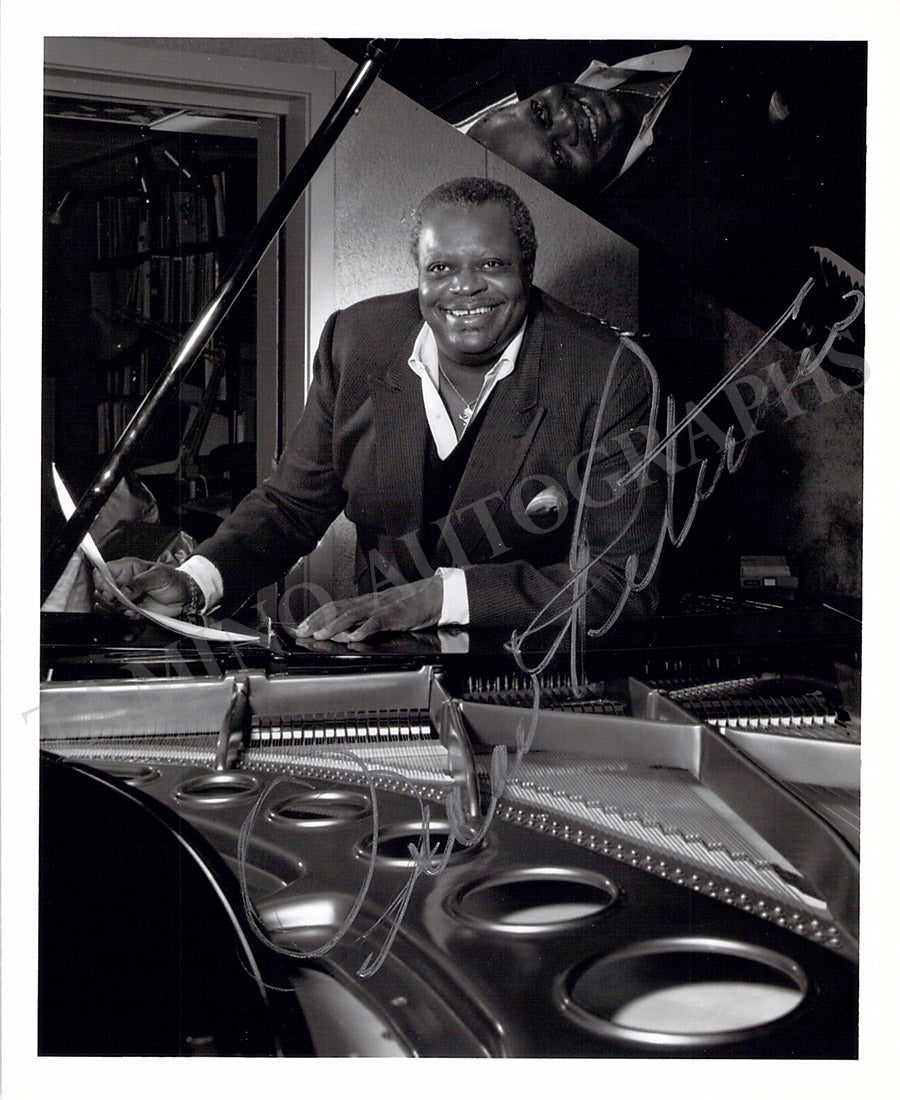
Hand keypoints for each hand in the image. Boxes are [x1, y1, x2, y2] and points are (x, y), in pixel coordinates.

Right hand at [93, 558, 191, 618]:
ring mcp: (126, 599)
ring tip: (133, 610)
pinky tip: (135, 618)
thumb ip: (139, 582)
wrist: (186, 597)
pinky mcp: (132, 612)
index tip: (110, 593)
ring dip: (118, 612)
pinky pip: (121, 619)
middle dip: (109, 601)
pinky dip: (126, 622)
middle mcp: (122, 584)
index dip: (102, 583)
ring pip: (109, 608)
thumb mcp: (158, 576)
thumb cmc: (174, 580)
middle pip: (101, 593)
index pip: (102, 573)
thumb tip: (123, 591)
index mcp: (126, 569)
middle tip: (124, 604)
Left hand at [294, 576, 442, 641]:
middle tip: (301, 632)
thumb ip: (365, 619)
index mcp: (365, 602)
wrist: (433, 596)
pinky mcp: (394, 615)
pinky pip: (376, 623)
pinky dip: (364, 630)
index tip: (301, 626)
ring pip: (352, 614)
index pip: (334, 606)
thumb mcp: (383, 611)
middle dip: (317, 621)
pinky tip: (354, 637)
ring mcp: (380, 607)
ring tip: (321, 635)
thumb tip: (345, 631)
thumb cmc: (410, 605)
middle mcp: (369, 602)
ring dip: (334, 625)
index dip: (316, 616)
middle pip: (337, 609)